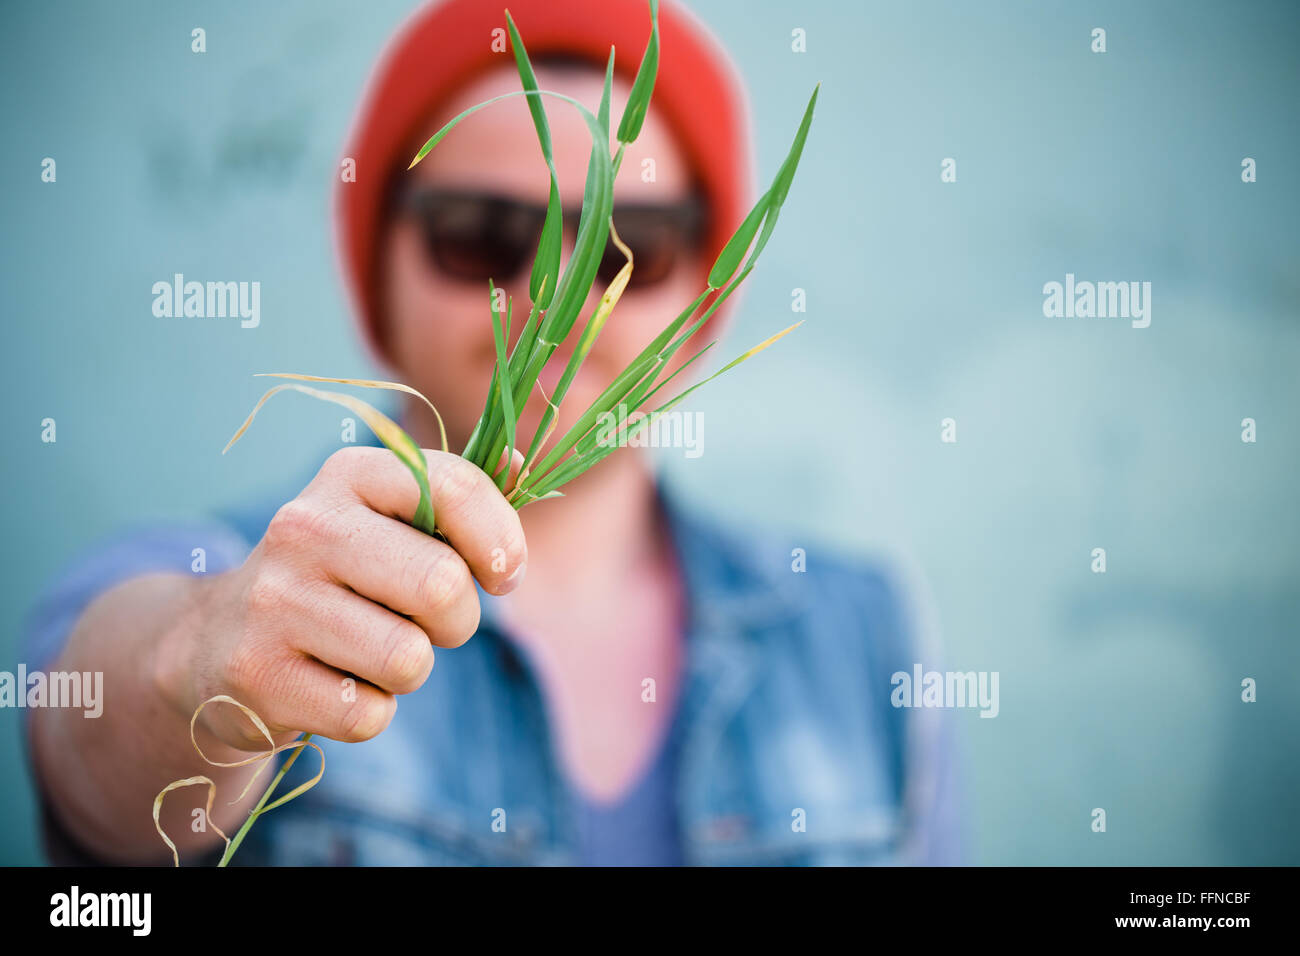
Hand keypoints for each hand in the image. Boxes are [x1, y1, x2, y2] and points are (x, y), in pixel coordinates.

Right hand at [161, 446, 525, 750]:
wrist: (215, 644)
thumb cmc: (340, 579)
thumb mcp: (388, 521)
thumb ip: (458, 497)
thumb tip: (521, 465)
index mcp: (349, 475)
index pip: (455, 487)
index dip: (502, 541)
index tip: (503, 575)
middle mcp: (304, 526)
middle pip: (442, 586)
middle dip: (457, 620)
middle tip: (426, 622)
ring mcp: (273, 601)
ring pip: (408, 659)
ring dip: (410, 671)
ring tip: (371, 652)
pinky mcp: (256, 674)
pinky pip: (369, 715)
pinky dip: (370, 712)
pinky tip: (334, 684)